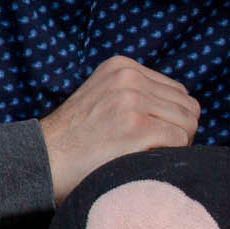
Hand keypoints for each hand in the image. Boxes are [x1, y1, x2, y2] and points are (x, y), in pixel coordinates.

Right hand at [40, 57, 200, 200]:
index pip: (177, 91)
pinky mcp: (136, 126)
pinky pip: (179, 141)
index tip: (156, 138)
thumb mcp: (103, 98)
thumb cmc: (75, 140)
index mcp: (122, 66)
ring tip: (150, 156)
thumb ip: (136, 95)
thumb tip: (181, 111)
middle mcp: (129, 76)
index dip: (173, 119)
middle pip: (187, 106)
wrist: (41, 160)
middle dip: (180, 131)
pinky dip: (170, 155)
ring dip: (177, 145)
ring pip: (188, 123)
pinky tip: (145, 162)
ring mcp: (132, 100)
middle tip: (157, 152)